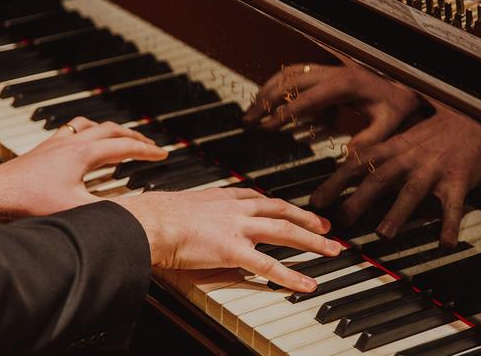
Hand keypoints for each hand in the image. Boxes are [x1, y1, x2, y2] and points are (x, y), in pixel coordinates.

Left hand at [0, 117, 166, 219]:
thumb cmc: (30, 200)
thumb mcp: (75, 208)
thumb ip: (105, 208)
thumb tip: (130, 212)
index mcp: (84, 153)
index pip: (125, 147)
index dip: (147, 151)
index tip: (163, 154)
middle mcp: (73, 142)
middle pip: (112, 130)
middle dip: (135, 136)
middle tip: (149, 145)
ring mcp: (58, 142)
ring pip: (93, 125)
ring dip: (111, 130)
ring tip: (121, 138)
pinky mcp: (46, 147)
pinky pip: (74, 130)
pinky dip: (88, 132)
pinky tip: (86, 144)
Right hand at [114, 188, 342, 292]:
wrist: (148, 221)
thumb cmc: (155, 217)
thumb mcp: (182, 207)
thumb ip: (198, 214)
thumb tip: (195, 222)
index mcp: (222, 197)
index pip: (259, 198)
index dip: (280, 205)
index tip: (293, 209)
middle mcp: (235, 208)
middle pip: (280, 210)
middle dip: (307, 218)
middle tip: (326, 226)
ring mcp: (238, 228)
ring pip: (285, 232)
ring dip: (312, 241)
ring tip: (332, 250)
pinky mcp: (234, 250)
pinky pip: (270, 266)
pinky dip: (292, 276)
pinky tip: (307, 284)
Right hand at [244, 56, 420, 150]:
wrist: (404, 85)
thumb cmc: (397, 106)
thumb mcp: (389, 124)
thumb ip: (370, 139)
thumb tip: (347, 156)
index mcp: (346, 83)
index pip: (308, 96)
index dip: (286, 111)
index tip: (268, 126)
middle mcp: (333, 71)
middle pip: (290, 79)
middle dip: (266, 99)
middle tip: (248, 121)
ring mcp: (328, 68)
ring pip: (288, 73)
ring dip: (266, 91)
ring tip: (250, 113)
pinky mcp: (325, 71)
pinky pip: (294, 74)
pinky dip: (276, 87)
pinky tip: (267, 105)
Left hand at [311, 101, 480, 246]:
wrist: (477, 119)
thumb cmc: (437, 132)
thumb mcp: (403, 137)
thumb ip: (378, 152)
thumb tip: (348, 166)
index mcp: (393, 148)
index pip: (358, 164)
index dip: (335, 182)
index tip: (316, 201)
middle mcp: (410, 158)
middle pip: (379, 179)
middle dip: (358, 200)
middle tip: (341, 220)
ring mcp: (434, 170)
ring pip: (412, 192)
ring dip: (397, 214)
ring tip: (383, 234)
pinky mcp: (458, 181)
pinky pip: (453, 206)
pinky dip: (450, 225)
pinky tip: (445, 244)